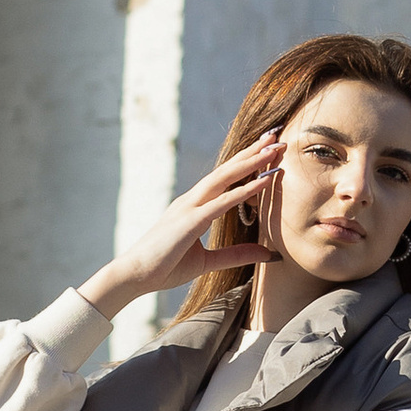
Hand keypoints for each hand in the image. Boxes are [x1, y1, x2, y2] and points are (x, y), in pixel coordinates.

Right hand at [78, 131, 284, 317]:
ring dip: (252, 161)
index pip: (224, 179)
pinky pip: (223, 201)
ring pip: (226, 177)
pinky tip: (264, 179)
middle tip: (276, 135)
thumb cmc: (165, 267)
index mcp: (194, 206)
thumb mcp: (207, 261)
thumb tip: (267, 253)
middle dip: (252, 152)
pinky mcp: (190, 221)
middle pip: (227, 170)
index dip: (246, 163)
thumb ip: (236, 255)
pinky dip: (245, 189)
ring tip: (274, 146)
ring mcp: (190, 207)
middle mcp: (192, 200)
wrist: (134, 275)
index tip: (268, 150)